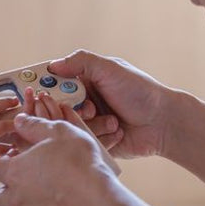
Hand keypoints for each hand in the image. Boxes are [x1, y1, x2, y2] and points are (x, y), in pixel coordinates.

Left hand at [0, 110, 117, 205]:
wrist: (99, 201)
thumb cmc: (80, 162)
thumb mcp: (60, 132)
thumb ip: (36, 125)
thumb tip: (19, 119)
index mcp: (15, 172)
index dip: (9, 162)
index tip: (23, 158)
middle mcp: (15, 200)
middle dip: (7, 191)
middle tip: (27, 183)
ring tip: (37, 205)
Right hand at [47, 50, 171, 160]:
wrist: (163, 122)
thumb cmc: (140, 91)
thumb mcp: (110, 69)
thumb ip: (81, 62)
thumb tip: (52, 66)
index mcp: (85, 80)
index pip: (54, 83)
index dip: (45, 88)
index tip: (41, 94)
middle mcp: (83, 101)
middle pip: (57, 108)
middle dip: (71, 110)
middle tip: (89, 108)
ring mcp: (89, 123)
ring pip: (70, 127)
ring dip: (92, 124)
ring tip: (113, 120)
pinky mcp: (95, 143)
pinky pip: (84, 142)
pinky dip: (100, 137)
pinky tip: (118, 131)